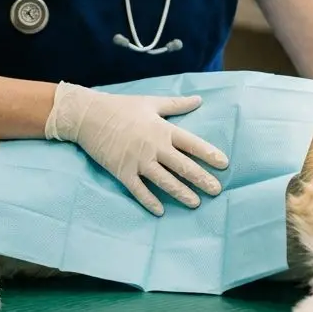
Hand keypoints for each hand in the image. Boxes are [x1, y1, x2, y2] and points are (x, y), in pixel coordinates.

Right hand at [44, 81, 228, 214]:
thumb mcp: (151, 102)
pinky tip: (161, 211)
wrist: (88, 116)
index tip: (224, 164)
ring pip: (165, 181)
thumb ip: (176, 104)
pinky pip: (139, 190)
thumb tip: (199, 99)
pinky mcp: (122, 172)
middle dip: (201, 179)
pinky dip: (150, 201)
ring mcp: (138, 161)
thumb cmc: (121, 107)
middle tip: (216, 190)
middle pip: (183, 166)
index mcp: (162, 129)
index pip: (192, 143)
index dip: (209, 154)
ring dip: (182, 193)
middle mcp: (154, 147)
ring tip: (196, 203)